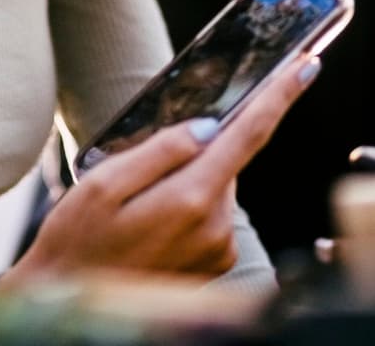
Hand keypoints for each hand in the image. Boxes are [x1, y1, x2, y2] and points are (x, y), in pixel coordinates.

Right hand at [0, 54, 320, 295]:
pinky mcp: (213, 266)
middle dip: (197, 150)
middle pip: (225, 161)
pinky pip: (208, 216)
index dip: (278, 97)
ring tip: (136, 207)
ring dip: (185, 183)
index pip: (247, 136)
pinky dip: (185, 208)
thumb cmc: (76, 245)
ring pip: (214, 188)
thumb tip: (207, 128)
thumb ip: (159, 150)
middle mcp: (215, 229)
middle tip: (143, 170)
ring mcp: (217, 251)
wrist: (69, 308)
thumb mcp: (102, 185)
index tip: (306, 67)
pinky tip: (148, 226)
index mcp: (189, 200)